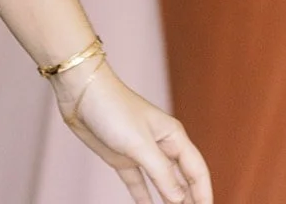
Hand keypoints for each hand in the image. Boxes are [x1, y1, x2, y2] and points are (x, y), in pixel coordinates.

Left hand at [51, 61, 211, 203]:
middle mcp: (162, 144)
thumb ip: (161, 173)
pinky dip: (144, 198)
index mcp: (173, 136)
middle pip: (183, 179)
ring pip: (163, 183)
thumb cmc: (114, 109)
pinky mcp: (123, 157)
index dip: (204, 194)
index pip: (196, 171)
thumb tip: (180, 200)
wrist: (81, 92)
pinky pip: (138, 183)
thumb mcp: (140, 144)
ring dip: (170, 201)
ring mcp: (142, 152)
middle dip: (190, 199)